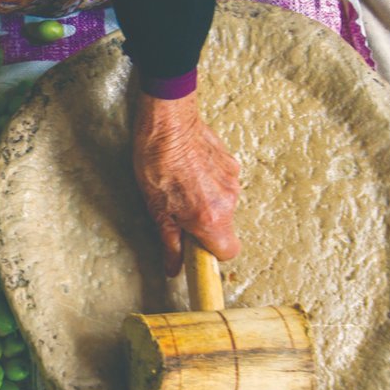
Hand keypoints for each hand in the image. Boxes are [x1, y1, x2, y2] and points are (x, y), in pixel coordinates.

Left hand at [132, 90, 240, 275]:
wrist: (167, 122)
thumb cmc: (156, 163)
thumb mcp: (156, 210)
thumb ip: (170, 243)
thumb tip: (174, 268)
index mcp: (211, 218)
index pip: (228, 252)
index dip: (211, 253)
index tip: (195, 248)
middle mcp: (228, 201)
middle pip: (224, 228)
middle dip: (204, 226)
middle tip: (178, 212)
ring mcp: (233, 181)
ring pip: (224, 205)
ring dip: (206, 203)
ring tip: (181, 187)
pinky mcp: (232, 163)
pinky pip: (224, 185)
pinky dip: (210, 184)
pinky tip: (190, 171)